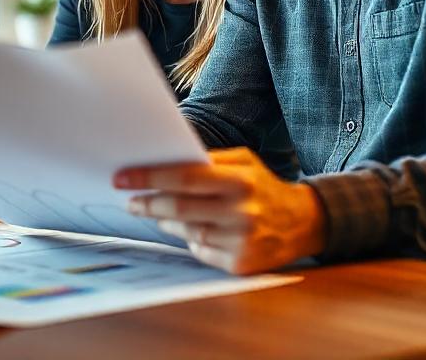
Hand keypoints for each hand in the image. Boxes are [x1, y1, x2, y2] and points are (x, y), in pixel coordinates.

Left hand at [115, 147, 325, 274]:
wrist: (302, 223)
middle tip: (130, 201)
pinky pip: (201, 251)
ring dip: (166, 222)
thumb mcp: (244, 163)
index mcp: (241, 180)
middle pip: (180, 208)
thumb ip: (209, 162)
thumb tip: (163, 164)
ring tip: (157, 213)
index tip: (123, 177)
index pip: (186, 177)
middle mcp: (242, 211)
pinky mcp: (240, 264)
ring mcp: (241, 241)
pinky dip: (190, 239)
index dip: (150, 177)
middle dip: (148, 204)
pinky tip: (190, 230)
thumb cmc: (262, 188)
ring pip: (187, 231)